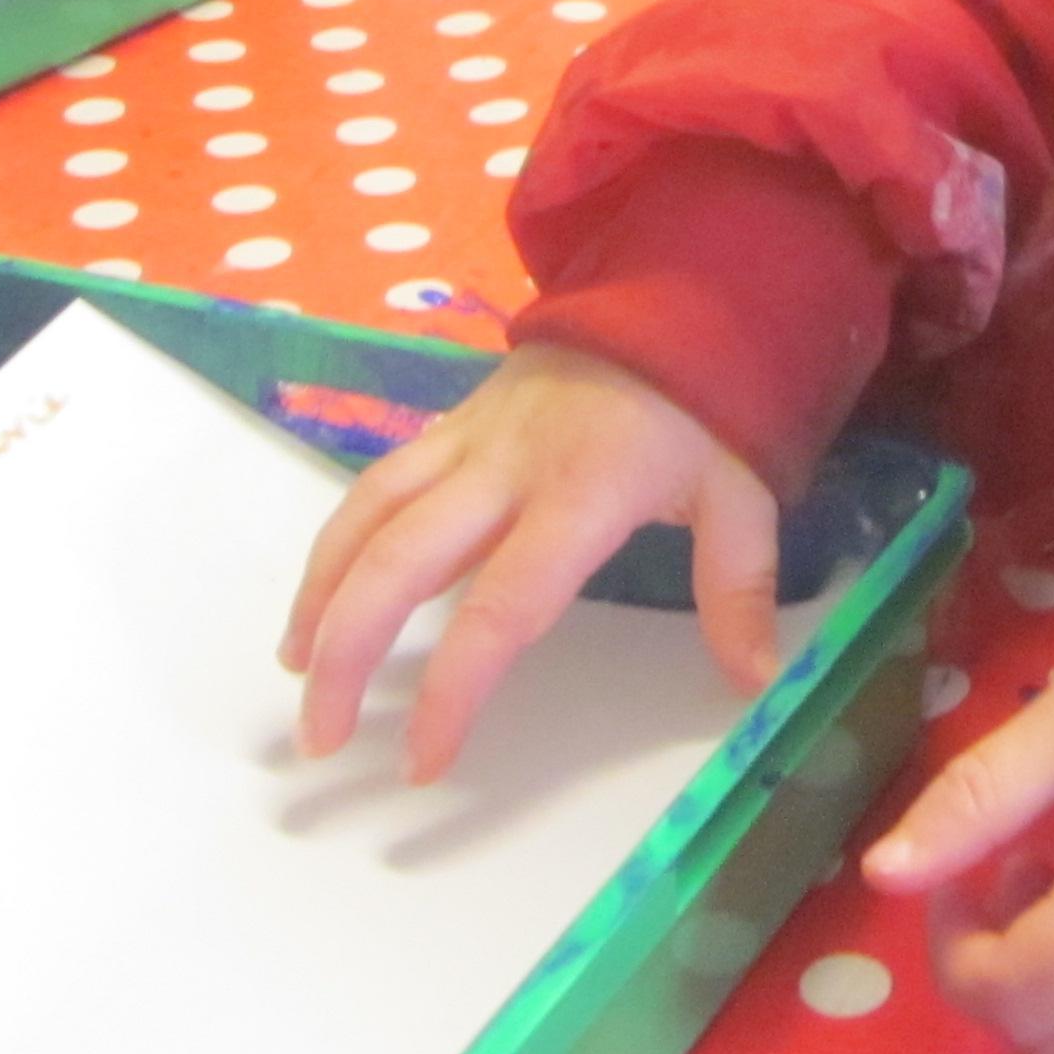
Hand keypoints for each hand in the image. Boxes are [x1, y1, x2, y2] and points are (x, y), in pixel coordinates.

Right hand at [279, 338, 780, 780]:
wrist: (669, 291)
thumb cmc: (706, 404)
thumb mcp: (743, 490)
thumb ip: (738, 587)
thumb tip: (754, 683)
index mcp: (580, 493)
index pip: (502, 607)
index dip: (454, 690)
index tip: (422, 762)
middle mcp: (505, 468)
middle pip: (398, 561)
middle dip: (346, 656)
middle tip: (323, 739)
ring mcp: (467, 440)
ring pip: (365, 515)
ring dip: (319, 597)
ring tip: (298, 672)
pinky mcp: (450, 423)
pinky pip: (375, 486)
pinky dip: (336, 545)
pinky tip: (323, 600)